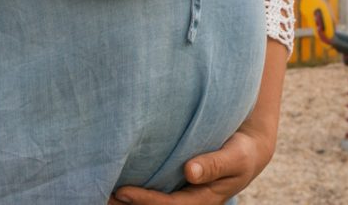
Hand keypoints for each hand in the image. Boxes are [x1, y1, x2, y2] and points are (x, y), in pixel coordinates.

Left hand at [108, 38, 286, 204]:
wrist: (248, 149)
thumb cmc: (242, 151)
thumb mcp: (234, 156)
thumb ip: (214, 164)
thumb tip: (189, 172)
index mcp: (203, 199)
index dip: (143, 201)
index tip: (120, 191)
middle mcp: (190, 199)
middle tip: (99, 194)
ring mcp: (183, 191)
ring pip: (153, 200)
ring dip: (128, 199)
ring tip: (100, 188)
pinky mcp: (178, 180)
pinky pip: (156, 187)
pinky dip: (137, 186)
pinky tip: (119, 176)